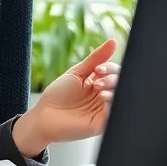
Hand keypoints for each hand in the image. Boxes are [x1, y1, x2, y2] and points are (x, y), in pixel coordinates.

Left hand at [11, 38, 120, 157]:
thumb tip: (113, 41)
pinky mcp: (104, 124)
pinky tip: (103, 99)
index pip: (117, 73)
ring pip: (122, 97)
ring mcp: (106, 111)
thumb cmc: (58, 94)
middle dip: (112, 78)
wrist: (44, 115)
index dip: (111, 68)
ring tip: (98, 89)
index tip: (98, 69)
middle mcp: (106, 97)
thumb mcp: (78, 72)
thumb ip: (96, 58)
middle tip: (96, 81)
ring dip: (113, 89)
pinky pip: (117, 113)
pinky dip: (113, 103)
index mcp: (100, 84)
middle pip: (122, 84)